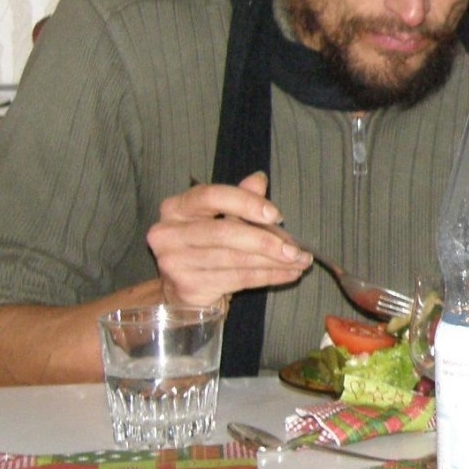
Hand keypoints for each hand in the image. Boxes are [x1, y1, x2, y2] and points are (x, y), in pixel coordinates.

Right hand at [146, 171, 311, 307]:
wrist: (180, 288)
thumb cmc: (204, 244)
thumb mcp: (218, 216)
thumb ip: (238, 198)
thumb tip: (259, 180)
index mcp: (176, 207)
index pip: (211, 196)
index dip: (246, 203)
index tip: (276, 214)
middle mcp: (169, 234)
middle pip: (225, 233)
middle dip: (266, 241)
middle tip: (296, 248)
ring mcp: (176, 263)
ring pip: (235, 260)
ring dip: (273, 262)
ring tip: (300, 261)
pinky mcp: (189, 287)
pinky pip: (238, 280)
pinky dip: (268, 277)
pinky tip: (288, 274)